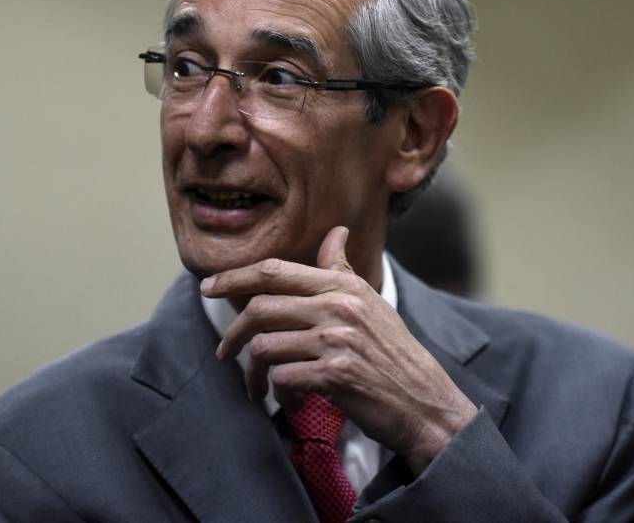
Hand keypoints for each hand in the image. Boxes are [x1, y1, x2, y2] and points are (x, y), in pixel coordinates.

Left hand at [205, 226, 477, 474]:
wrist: (425, 400)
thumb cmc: (393, 353)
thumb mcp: (371, 303)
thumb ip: (342, 270)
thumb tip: (336, 232)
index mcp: (343, 286)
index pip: (275, 271)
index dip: (234, 276)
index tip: (208, 286)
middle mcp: (338, 306)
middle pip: (260, 308)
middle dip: (234, 334)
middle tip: (225, 353)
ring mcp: (337, 340)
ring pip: (265, 347)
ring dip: (254, 374)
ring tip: (260, 388)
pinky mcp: (335, 375)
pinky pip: (283, 378)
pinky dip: (280, 394)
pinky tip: (292, 401)